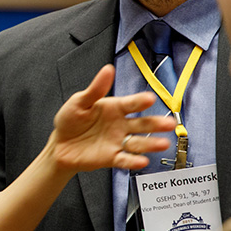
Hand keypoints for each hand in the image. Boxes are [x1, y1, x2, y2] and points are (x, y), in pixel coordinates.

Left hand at [48, 64, 176, 174]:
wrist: (60, 144)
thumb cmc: (70, 120)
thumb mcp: (80, 101)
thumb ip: (96, 89)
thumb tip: (108, 69)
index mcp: (114, 108)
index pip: (131, 103)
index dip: (140, 101)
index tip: (150, 99)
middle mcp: (120, 125)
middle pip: (142, 124)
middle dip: (156, 124)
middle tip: (169, 123)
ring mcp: (117, 141)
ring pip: (138, 143)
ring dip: (151, 144)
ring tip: (163, 144)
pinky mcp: (111, 157)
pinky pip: (125, 159)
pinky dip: (133, 161)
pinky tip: (142, 161)